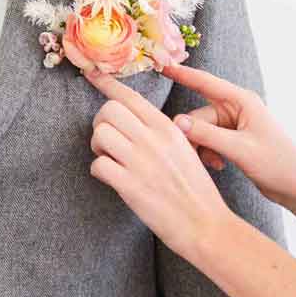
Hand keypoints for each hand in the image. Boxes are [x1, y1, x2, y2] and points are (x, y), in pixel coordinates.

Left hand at [84, 70, 235, 258]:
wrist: (204, 223)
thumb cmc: (195, 189)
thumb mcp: (185, 150)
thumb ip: (160, 133)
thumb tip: (132, 125)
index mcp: (168, 128)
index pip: (130, 97)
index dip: (106, 83)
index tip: (91, 73)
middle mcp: (154, 140)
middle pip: (108, 110)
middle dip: (100, 123)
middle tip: (108, 140)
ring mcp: (141, 162)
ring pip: (100, 134)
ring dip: (98, 147)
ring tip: (111, 160)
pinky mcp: (130, 186)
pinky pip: (97, 166)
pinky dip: (100, 171)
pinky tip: (113, 179)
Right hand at [157, 60, 295, 209]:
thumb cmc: (277, 164)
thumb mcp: (239, 149)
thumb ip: (207, 135)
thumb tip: (177, 123)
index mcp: (242, 101)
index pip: (205, 82)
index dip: (182, 74)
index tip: (162, 64)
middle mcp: (238, 108)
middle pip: (198, 115)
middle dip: (194, 136)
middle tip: (193, 155)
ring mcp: (235, 124)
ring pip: (201, 131)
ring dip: (202, 148)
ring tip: (214, 164)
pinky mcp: (234, 139)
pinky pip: (210, 141)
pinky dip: (209, 153)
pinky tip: (218, 166)